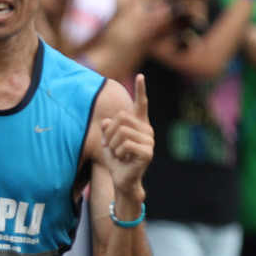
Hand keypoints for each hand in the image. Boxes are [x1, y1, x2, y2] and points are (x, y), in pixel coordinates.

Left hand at [99, 74, 153, 203]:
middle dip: (109, 133)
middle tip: (109, 146)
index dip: (140, 90)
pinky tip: (123, 159)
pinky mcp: (147, 152)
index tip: (140, 76)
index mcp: (139, 125)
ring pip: (122, 132)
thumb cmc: (116, 160)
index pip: (141, 105)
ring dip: (112, 145)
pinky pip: (125, 144)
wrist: (122, 180)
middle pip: (122, 118)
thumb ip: (108, 130)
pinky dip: (118, 152)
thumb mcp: (108, 142)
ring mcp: (149, 141)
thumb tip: (107, 122)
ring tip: (117, 154)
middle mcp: (147, 130)